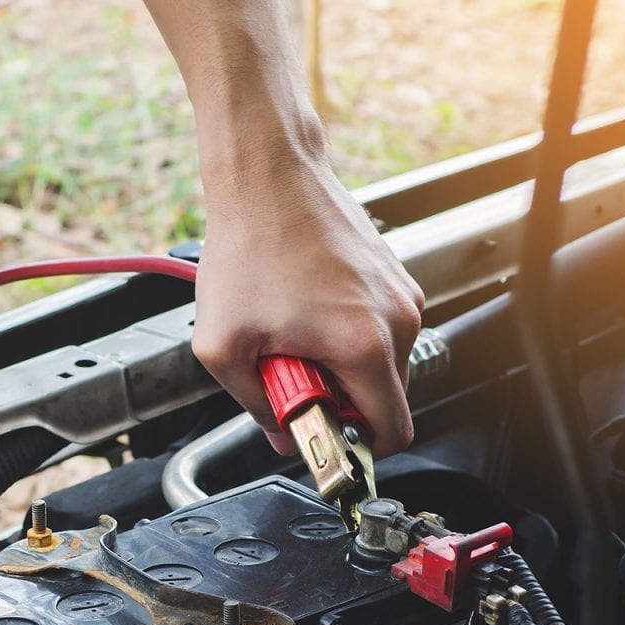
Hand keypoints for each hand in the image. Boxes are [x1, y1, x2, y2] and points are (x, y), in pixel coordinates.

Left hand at [191, 149, 423, 456]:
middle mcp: (398, 319)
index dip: (356, 449)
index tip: (322, 437)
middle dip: (340, 403)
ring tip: (293, 336)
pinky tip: (304, 311)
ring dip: (340, 366)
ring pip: (382, 364)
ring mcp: (401, 294)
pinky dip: (345, 334)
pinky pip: (378, 329)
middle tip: (291, 375)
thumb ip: (255, 406)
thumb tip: (279, 433)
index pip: (393, 434)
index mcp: (365, 346)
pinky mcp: (393, 276)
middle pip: (386, 400)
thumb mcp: (223, 347)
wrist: (267, 175)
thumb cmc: (247, 246)